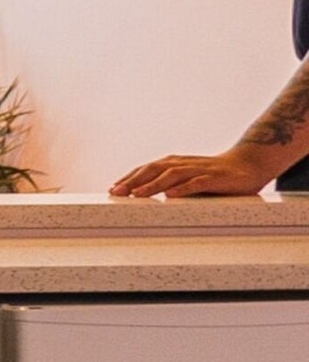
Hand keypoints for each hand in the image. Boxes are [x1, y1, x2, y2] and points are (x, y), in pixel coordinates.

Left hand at [111, 147, 280, 199]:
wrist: (248, 164)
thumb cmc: (213, 174)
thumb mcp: (188, 179)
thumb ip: (169, 185)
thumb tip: (143, 197)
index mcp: (174, 163)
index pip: (146, 169)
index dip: (129, 178)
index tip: (113, 189)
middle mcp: (183, 164)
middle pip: (153, 170)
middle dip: (133, 181)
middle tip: (117, 193)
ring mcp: (199, 170)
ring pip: (171, 176)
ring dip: (153, 185)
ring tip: (137, 195)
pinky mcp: (215, 178)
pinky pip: (197, 183)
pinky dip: (182, 189)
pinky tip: (170, 196)